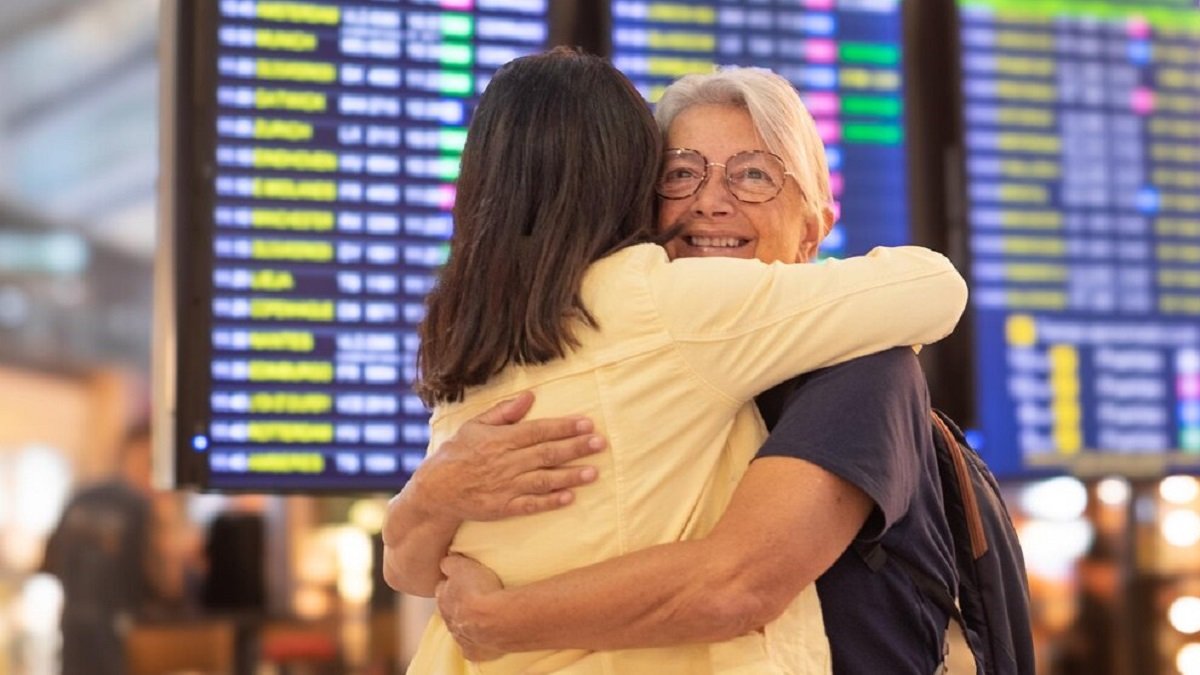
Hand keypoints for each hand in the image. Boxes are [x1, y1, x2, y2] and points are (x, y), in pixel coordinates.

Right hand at [412, 391, 605, 520]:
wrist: (436, 489)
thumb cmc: (457, 453)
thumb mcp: (475, 425)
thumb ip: (504, 412)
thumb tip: (530, 396)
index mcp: (501, 439)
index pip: (538, 431)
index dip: (564, 427)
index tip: (587, 424)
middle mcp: (506, 462)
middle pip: (546, 453)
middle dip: (575, 448)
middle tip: (600, 444)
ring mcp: (505, 486)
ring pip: (543, 479)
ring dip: (570, 476)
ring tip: (594, 473)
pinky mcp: (503, 508)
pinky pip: (530, 505)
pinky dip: (550, 502)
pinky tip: (569, 498)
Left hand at [437, 554, 505, 661]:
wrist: (495, 618)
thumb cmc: (480, 589)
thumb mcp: (462, 565)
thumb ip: (451, 563)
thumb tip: (445, 560)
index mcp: (443, 597)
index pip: (442, 588)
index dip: (450, 583)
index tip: (459, 580)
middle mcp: (448, 619)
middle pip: (449, 610)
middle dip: (456, 604)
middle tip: (471, 597)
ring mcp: (459, 637)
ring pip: (460, 628)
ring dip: (468, 622)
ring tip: (483, 615)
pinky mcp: (473, 651)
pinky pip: (473, 647)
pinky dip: (478, 641)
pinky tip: (487, 634)